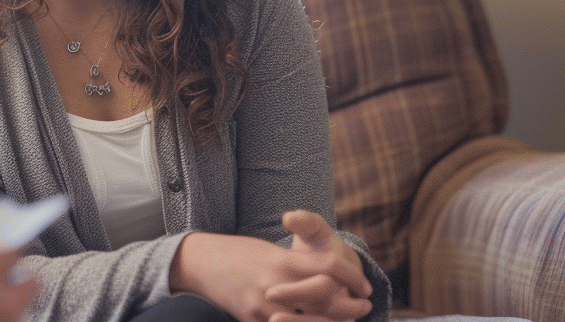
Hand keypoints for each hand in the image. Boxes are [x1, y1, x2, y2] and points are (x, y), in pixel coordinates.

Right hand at [169, 219, 372, 321]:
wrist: (200, 262)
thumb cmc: (238, 252)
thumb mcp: (270, 250)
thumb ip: (297, 263)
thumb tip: (329, 274)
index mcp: (282, 260)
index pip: (329, 268)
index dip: (353, 277)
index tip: (365, 285)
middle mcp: (276, 284)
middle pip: (325, 298)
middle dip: (350, 306)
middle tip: (364, 306)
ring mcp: (263, 306)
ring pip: (308, 321)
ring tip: (347, 320)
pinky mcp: (252, 320)